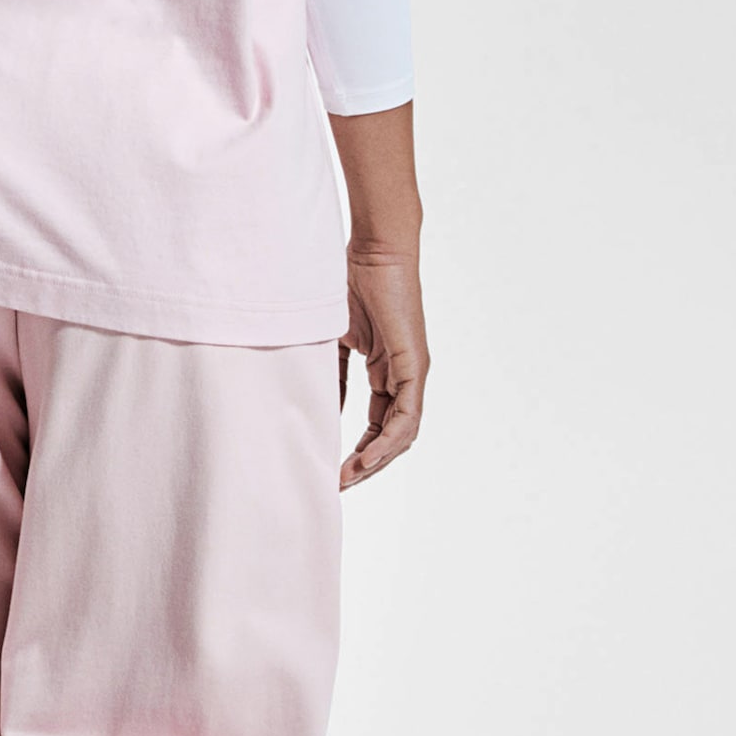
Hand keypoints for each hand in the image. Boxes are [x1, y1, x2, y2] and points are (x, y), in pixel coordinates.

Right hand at [338, 243, 427, 487]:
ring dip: (376, 460)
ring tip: (349, 478)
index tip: (332, 470)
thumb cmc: (349, 282)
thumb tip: (321, 411)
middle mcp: (404, 376)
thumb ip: (331, 376)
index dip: (357, 450)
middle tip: (338, 485)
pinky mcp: (414, 365)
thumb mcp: (332, 340)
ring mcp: (412, 372)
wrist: (372, 250)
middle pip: (391, 436)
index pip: (377, 424)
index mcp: (386, 370)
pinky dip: (388, 441)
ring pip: (402, 433)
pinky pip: (407, 416)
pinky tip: (367, 458)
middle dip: (366, 465)